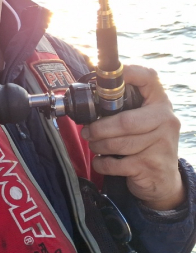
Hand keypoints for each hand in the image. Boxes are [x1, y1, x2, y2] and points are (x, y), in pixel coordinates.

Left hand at [83, 65, 182, 210]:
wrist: (163, 180)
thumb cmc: (144, 144)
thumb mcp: (142, 121)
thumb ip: (123, 107)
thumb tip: (87, 91)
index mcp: (160, 103)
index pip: (149, 78)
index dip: (128, 72)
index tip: (103, 77)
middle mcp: (166, 120)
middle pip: (125, 121)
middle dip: (99, 128)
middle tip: (87, 132)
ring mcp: (162, 144)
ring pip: (118, 144)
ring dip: (98, 145)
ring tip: (94, 145)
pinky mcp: (152, 165)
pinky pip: (116, 163)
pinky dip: (102, 163)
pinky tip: (102, 161)